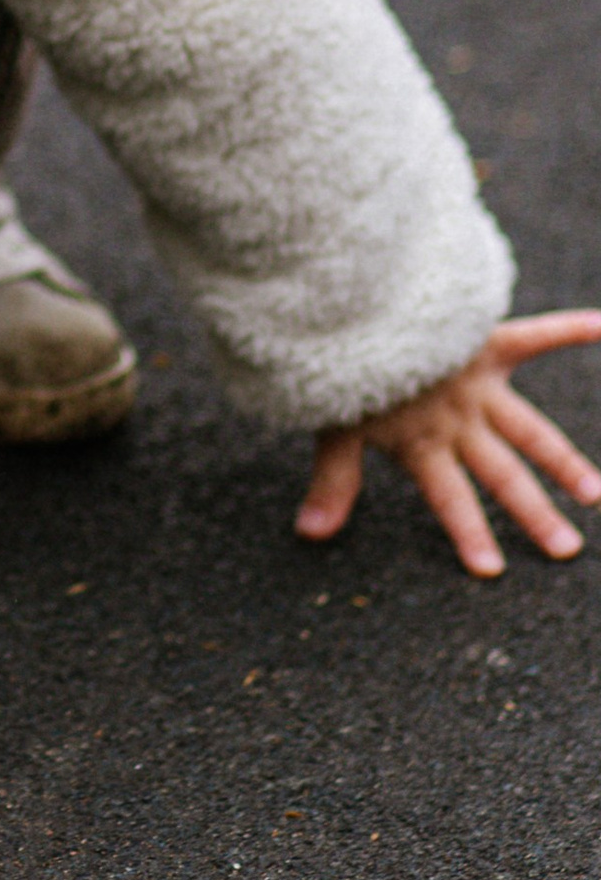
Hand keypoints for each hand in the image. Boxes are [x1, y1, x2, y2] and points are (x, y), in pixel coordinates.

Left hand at [296, 311, 600, 575]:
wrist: (345, 309)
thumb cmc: (338, 367)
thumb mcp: (332, 426)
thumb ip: (333, 479)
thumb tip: (308, 534)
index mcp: (422, 441)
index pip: (449, 497)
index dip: (468, 532)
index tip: (491, 571)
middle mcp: (457, 419)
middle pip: (502, 473)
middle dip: (533, 513)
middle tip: (567, 550)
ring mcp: (476, 384)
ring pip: (530, 430)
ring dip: (564, 461)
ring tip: (595, 493)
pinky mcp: (484, 344)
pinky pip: (533, 336)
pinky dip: (567, 328)